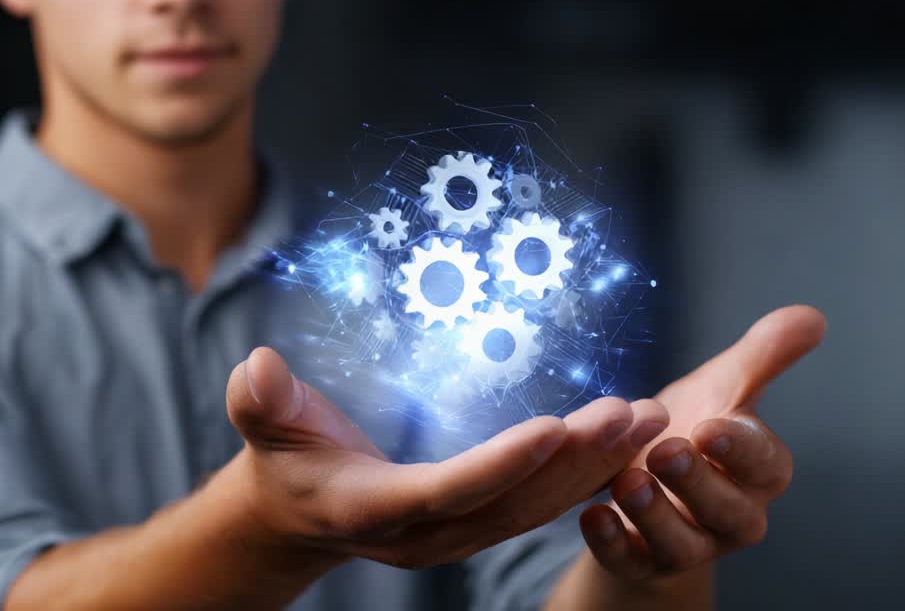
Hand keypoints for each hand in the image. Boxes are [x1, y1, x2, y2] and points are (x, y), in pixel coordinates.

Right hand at [225, 347, 671, 569]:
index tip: (557, 423)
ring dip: (594, 468)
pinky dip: (582, 476)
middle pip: (513, 503)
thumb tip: (257, 368)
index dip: (503, 462)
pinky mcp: (474, 524)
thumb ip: (260, 401)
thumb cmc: (280, 461)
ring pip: (536, 509)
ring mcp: (455, 535)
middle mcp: (427, 535)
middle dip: (577, 462)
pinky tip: (621, 441)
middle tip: (632, 412)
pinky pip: (537, 505)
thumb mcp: (263, 426)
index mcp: (377, 509)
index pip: (450, 489)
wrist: (293, 515)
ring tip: (647, 419)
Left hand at [578, 305, 826, 581]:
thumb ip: (763, 356)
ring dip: (654, 514)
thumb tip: (812, 316)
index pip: (765, 464)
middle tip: (667, 451)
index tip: (713, 426)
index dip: (742, 448)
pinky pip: (630, 562)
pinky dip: (612, 543)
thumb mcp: (722, 387)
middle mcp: (729, 515)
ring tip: (627, 480)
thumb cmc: (691, 428)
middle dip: (698, 482)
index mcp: (756, 471)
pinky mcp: (642, 562)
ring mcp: (687, 544)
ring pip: (681, 544)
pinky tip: (590, 515)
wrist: (643, 478)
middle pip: (728, 511)